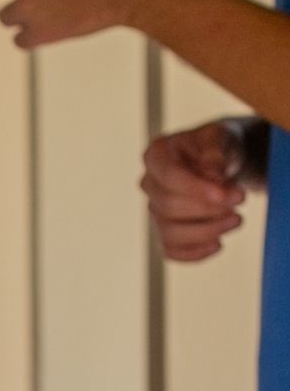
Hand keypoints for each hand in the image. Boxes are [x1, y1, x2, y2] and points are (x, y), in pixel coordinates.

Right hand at [142, 120, 250, 261]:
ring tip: (236, 219)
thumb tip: (211, 173)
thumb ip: (214, 151)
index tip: (225, 195)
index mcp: (157, 155)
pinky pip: (171, 251)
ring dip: (206, 231)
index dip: (195, 189)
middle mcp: (149, 184)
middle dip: (207, 208)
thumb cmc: (218, 146)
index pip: (168, 177)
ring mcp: (155, 210)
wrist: (221, 161)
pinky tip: (218, 243)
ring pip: (170, 232)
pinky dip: (194, 253)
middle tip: (240, 199)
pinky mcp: (165, 231)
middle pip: (168, 207)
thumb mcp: (220, 137)